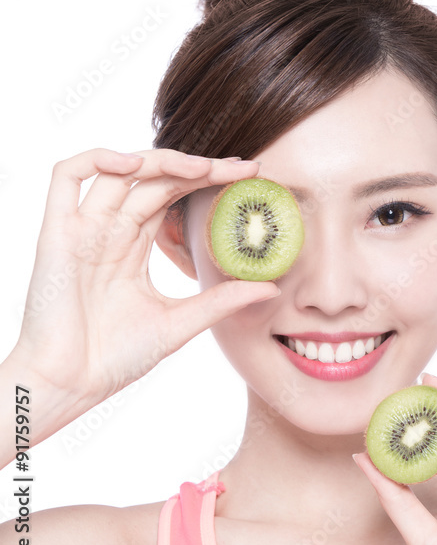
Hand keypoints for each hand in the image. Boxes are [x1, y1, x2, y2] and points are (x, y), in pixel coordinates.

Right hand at [12, 148, 278, 410]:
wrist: (71, 385)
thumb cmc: (116, 358)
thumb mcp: (181, 322)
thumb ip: (222, 300)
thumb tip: (273, 289)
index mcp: (133, 245)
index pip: (174, 195)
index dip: (209, 179)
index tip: (250, 175)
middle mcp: (109, 230)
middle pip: (155, 178)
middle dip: (199, 168)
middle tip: (241, 168)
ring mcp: (83, 228)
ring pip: (118, 170)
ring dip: (160, 160)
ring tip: (202, 169)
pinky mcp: (56, 233)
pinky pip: (66, 177)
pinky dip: (98, 159)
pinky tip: (134, 165)